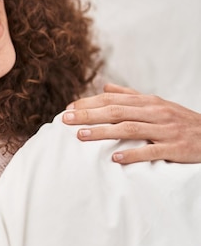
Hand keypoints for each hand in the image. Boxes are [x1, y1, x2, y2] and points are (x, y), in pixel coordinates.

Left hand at [62, 84, 200, 163]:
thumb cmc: (180, 120)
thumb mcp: (157, 104)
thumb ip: (130, 96)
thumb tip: (105, 87)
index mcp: (148, 102)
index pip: (112, 99)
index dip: (89, 103)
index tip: (68, 108)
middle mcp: (155, 112)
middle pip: (116, 112)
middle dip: (88, 114)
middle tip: (65, 119)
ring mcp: (165, 130)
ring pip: (129, 128)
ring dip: (103, 132)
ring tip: (81, 136)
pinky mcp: (175, 148)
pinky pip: (152, 151)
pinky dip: (133, 153)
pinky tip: (115, 158)